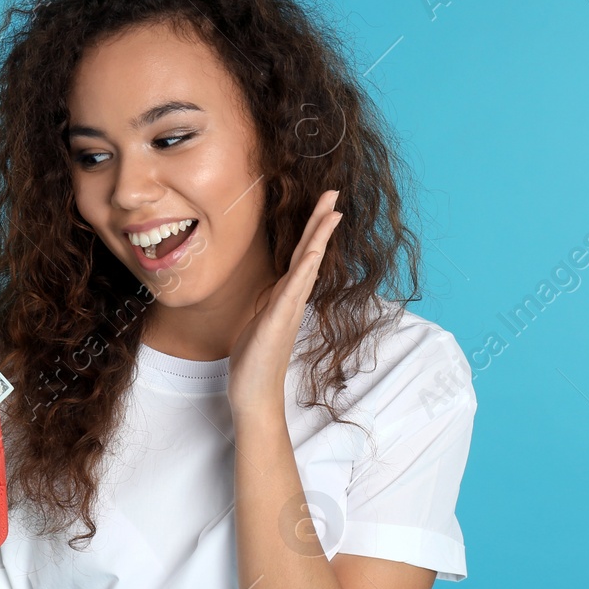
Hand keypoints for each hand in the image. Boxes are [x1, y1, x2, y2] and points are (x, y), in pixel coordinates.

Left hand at [227, 189, 342, 416]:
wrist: (254, 395)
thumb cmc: (254, 361)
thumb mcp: (258, 321)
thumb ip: (269, 303)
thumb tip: (273, 291)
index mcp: (285, 296)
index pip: (302, 255)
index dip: (313, 229)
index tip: (325, 204)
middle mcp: (292, 299)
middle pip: (310, 252)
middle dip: (321, 221)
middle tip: (334, 193)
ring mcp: (288, 309)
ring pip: (308, 265)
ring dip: (319, 236)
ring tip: (332, 211)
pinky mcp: (278, 320)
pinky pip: (294, 289)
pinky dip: (305, 268)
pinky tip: (314, 250)